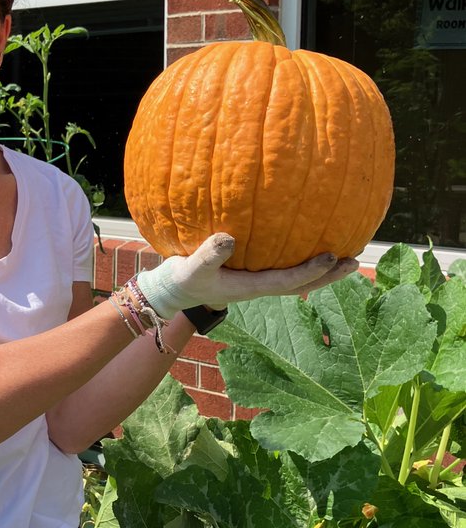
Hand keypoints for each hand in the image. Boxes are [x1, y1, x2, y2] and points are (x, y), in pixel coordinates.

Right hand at [134, 233, 358, 319]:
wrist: (173, 290)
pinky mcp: (254, 273)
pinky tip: (311, 241)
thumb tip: (229, 237)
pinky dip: (302, 258)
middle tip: (354, 261)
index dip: (310, 271)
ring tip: (345, 257)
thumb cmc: (182, 279)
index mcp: (250, 288)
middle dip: (328, 275)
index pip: (287, 281)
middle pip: (302, 283)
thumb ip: (208, 255)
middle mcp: (260, 286)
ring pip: (296, 277)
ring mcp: (258, 281)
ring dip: (322, 270)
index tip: (331, 256)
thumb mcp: (190, 268)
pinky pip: (284, 266)